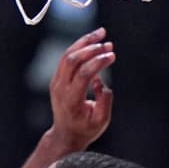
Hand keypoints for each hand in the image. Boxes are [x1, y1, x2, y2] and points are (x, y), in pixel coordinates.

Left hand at [48, 28, 115, 148]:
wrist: (65, 135)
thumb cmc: (86, 129)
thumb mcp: (101, 121)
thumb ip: (104, 101)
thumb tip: (101, 82)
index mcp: (71, 100)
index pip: (83, 74)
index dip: (98, 62)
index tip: (112, 55)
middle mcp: (60, 89)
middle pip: (72, 60)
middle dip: (91, 48)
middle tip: (108, 43)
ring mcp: (56, 82)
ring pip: (67, 55)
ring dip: (85, 42)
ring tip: (101, 32)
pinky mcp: (57, 78)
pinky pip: (66, 58)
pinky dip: (79, 47)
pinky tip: (93, 40)